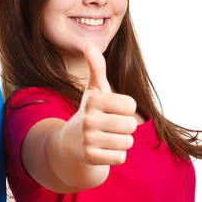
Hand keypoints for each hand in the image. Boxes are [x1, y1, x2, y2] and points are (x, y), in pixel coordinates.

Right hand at [77, 42, 137, 165]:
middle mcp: (88, 119)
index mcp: (93, 100)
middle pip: (130, 125)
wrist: (69, 143)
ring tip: (106, 137)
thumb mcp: (94, 90)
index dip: (126, 109)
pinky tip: (102, 150)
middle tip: (110, 126)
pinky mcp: (90, 157)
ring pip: (127, 142)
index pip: (131, 105)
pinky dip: (115, 155)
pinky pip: (120, 158)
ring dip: (120, 142)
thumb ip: (97, 68)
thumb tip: (89, 44)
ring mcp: (88, 139)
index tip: (113, 110)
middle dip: (124, 127)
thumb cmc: (90, 112)